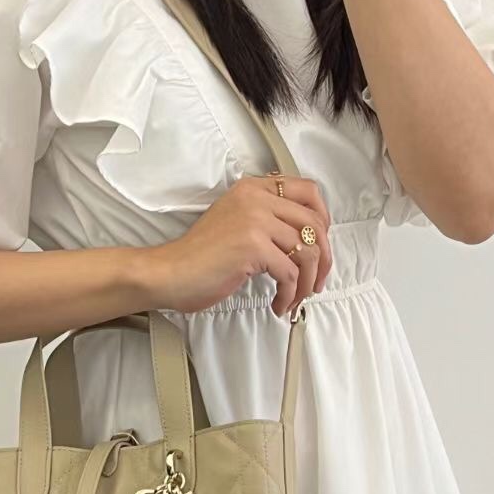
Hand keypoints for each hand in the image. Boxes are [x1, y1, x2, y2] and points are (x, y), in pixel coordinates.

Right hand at [142, 171, 332, 318]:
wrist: (169, 273)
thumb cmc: (198, 257)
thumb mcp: (234, 222)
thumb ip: (265, 219)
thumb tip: (303, 239)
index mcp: (252, 189)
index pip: (307, 191)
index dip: (323, 219)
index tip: (321, 243)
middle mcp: (256, 199)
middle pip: (315, 224)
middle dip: (323, 259)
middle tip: (316, 281)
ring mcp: (255, 221)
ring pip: (308, 251)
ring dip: (307, 282)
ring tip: (296, 297)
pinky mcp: (253, 247)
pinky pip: (290, 274)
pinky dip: (290, 294)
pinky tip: (278, 303)